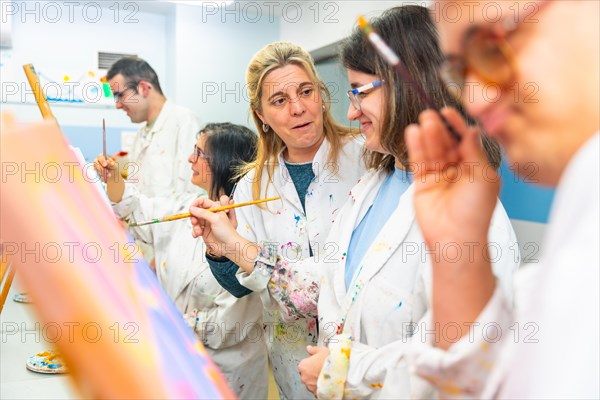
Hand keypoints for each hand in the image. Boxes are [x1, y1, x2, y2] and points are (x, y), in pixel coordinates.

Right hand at [92, 154, 116, 182]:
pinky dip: (102, 177)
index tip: (105, 165)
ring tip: (109, 175)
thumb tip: (107, 161)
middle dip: (102, 168)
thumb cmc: (113, 166)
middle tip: (107, 172)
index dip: (102, 161)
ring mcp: (95, 167)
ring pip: (97, 169)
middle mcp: (97, 161)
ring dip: (103, 173)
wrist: (113, 173)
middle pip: (96, 163)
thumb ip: (111, 163)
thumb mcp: (114, 165)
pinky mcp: (96, 172)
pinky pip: (97, 175)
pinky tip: (106, 178)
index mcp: (102, 156)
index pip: (100, 157)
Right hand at [189, 195, 239, 256]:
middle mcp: (210, 215)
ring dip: (194, 226)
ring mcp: (207, 224)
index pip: (203, 202)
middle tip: (194, 221)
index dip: (196, 203)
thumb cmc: (227, 232)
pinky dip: (194, 232)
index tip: (191, 208)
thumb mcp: (215, 219)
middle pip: (197, 211)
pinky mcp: (204, 232)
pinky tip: (197, 235)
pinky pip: (195, 229)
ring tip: (198, 231)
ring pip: (195, 221)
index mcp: (215, 209)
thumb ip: (203, 213)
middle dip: (194, 216)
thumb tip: (193, 208)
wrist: (228, 246)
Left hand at [298, 346, 329, 394]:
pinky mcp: (316, 393)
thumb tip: (309, 348)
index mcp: (303, 365)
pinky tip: (327, 382)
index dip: (311, 362)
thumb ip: (313, 350)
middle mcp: (304, 377)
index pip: (304, 364)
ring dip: (316, 380)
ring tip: (326, 375)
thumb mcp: (322, 351)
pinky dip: (320, 386)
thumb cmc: (330, 362)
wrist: (339, 374)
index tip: (317, 362)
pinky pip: (316, 389)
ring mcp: (309, 386)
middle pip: (306, 374)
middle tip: (322, 368)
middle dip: (312, 372)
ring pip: (311, 382)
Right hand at [405, 108, 498, 348]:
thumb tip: (472, 130)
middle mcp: (458, 171)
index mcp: (477, 168)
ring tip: (422, 121)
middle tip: (431, 113)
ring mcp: (440, 177)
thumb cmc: (475, 213)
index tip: (449, 111)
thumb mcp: (483, 176)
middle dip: (440, 129)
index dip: (457, 125)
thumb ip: (474, 151)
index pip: (466, 140)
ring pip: (432, 151)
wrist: (456, 239)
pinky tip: (413, 134)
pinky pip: (419, 162)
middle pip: (446, 143)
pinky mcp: (423, 184)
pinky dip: (415, 147)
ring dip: (427, 135)